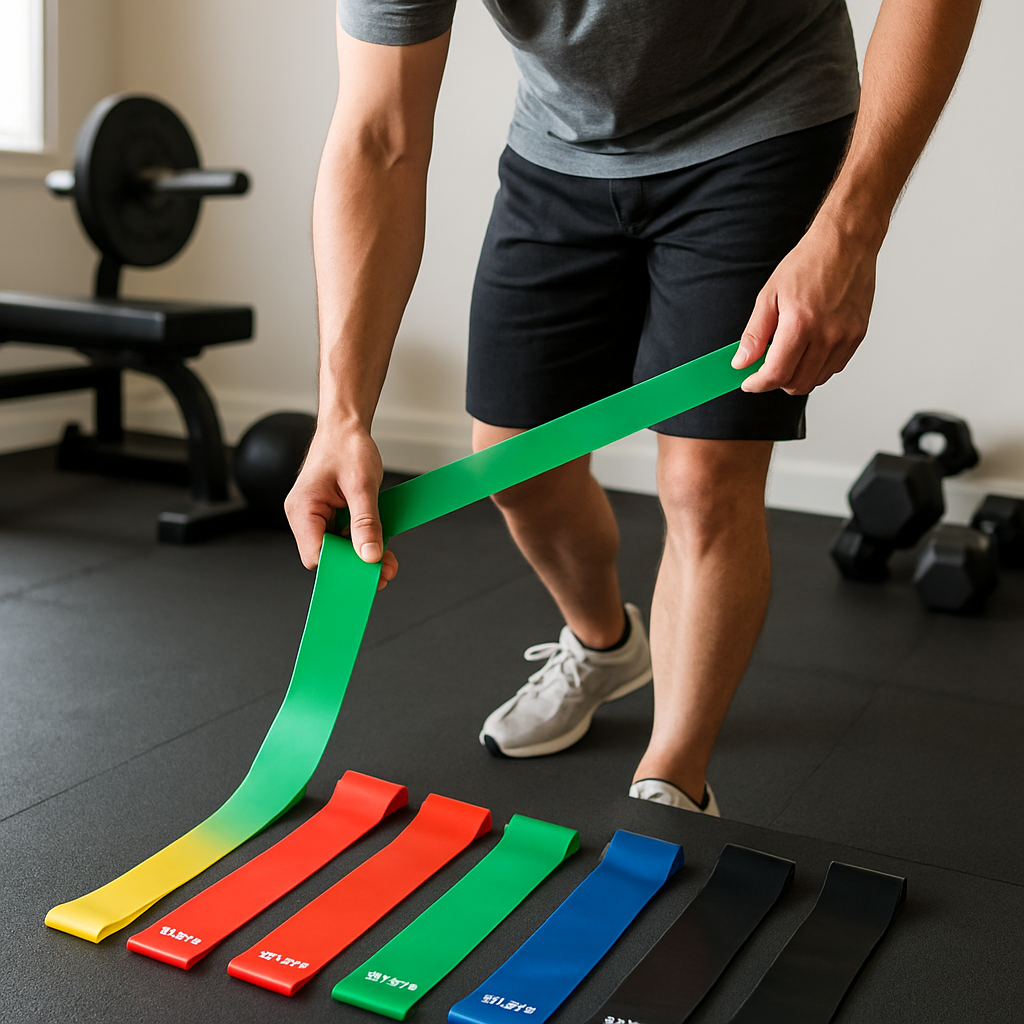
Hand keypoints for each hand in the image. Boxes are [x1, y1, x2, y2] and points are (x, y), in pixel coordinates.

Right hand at [284, 422, 398, 588]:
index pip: (316, 555)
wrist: (346, 425)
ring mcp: (316, 516)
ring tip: (388, 559)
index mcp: (302, 509)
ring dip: (363, 553)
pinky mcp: (330, 514)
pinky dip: (362, 540)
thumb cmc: (347, 446)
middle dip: (357, 563)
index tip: (369, 573)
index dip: (342, 567)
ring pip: (338, 548)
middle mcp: (305, 516)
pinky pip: (344, 536)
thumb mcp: (362, 485)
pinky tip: (381, 542)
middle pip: (328, 556)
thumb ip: (365, 522)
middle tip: (386, 570)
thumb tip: (369, 555)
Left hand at [732, 211, 880, 394]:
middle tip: (765, 367)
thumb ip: (755, 334)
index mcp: (801, 324)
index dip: (758, 384)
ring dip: (797, 376)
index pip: (777, 373)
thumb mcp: (769, 295)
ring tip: (787, 354)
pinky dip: (816, 367)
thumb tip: (741, 362)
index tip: (748, 382)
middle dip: (776, 382)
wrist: (845, 245)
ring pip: (816, 379)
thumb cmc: (808, 264)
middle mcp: (827, 335)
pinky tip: (807, 349)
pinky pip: (833, 367)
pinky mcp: (858, 337)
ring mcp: (845, 338)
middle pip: (797, 383)